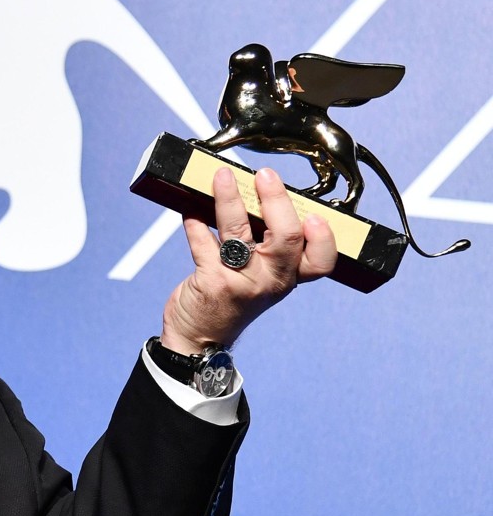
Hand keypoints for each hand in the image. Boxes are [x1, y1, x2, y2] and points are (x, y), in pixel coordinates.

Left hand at [160, 167, 336, 353]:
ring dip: (229, 199)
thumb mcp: (261, 279)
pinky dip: (195, 221)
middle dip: (275, 200)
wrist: (198, 339)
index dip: (324, 238)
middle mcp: (270, 281)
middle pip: (286, 237)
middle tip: (264, 175)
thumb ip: (265, 246)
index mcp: (288, 277)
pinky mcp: (212, 282)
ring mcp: (241, 282)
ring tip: (221, 177)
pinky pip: (203, 242)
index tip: (315, 214)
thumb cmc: (231, 300)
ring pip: (239, 233)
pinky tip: (190, 208)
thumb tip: (255, 196)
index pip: (321, 261)